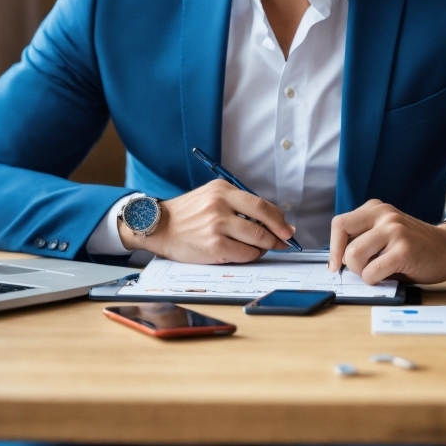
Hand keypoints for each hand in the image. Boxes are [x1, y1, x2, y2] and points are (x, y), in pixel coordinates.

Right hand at [117, 181, 294, 263]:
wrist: (158, 226)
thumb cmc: (187, 214)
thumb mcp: (211, 196)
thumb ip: (237, 204)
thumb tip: (271, 220)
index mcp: (222, 189)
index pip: (261, 204)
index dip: (278, 218)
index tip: (286, 227)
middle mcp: (220, 205)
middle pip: (263, 220)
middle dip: (279, 233)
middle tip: (285, 240)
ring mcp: (217, 226)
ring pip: (257, 239)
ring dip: (265, 246)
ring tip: (262, 248)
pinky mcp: (213, 246)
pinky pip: (244, 254)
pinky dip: (251, 256)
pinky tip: (246, 254)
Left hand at [328, 199, 445, 284]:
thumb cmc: (414, 247)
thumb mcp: (386, 233)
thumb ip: (365, 239)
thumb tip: (339, 262)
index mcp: (376, 209)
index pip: (340, 223)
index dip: (334, 246)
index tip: (335, 264)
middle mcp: (384, 215)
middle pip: (344, 236)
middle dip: (345, 259)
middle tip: (358, 270)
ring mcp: (394, 230)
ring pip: (355, 254)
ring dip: (361, 271)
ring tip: (376, 272)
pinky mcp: (403, 249)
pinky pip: (372, 271)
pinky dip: (374, 280)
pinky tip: (387, 277)